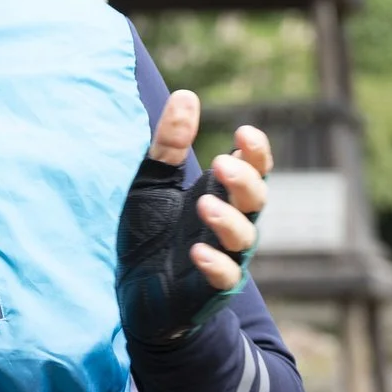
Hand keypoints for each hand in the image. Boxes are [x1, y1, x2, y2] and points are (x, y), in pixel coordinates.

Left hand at [146, 90, 271, 288]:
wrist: (135, 296)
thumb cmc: (150, 234)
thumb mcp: (152, 182)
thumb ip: (169, 144)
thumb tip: (186, 94)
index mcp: (222, 195)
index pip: (254, 169)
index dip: (256, 152)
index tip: (244, 132)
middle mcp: (231, 224)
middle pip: (256, 199)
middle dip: (245, 180)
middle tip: (221, 163)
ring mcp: (224, 258)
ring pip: (245, 237)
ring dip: (228, 220)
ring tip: (203, 203)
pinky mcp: (208, 291)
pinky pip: (225, 278)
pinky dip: (216, 266)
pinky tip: (198, 252)